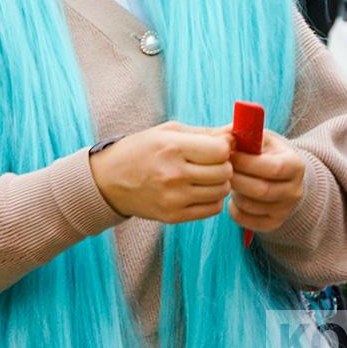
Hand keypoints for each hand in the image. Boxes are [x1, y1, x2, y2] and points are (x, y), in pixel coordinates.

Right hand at [88, 121, 234, 223]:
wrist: (109, 181)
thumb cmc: (142, 150)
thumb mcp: (169, 132)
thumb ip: (206, 133)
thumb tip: (237, 131)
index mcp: (172, 148)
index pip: (221, 150)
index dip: (224, 147)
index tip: (216, 147)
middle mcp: (174, 174)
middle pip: (224, 172)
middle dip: (224, 165)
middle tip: (212, 162)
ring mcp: (174, 198)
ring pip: (222, 191)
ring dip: (219, 183)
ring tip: (205, 176)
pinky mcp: (173, 216)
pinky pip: (212, 209)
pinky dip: (213, 199)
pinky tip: (200, 190)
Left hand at [226, 128, 305, 233]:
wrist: (284, 176)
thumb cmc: (268, 152)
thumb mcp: (262, 138)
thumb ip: (244, 134)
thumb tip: (223, 138)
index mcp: (296, 165)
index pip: (272, 168)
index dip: (246, 162)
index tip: (229, 154)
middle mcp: (295, 190)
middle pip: (260, 190)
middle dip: (236, 178)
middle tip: (221, 170)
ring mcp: (285, 210)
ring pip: (250, 206)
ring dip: (234, 193)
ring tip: (230, 181)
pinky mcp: (273, 223)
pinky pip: (246, 221)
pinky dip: (234, 210)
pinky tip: (235, 197)